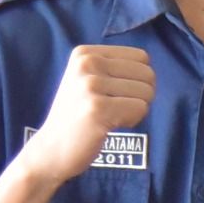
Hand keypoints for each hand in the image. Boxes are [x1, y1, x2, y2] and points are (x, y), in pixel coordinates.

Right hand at [21, 45, 153, 186]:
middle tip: (112, 108)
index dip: (137, 80)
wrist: (52, 149)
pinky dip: (132, 121)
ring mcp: (90, 85)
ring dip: (134, 110)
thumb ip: (117, 68)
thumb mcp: (88, 79)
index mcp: (85, 53)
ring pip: (147, 93)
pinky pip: (141, 108)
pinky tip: (107, 126)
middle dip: (139, 96)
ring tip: (108, 117)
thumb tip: (151, 71)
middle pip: (148, 74)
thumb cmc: (78, 115)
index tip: (112, 93)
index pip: (142, 58)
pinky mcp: (97, 108)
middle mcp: (86, 63)